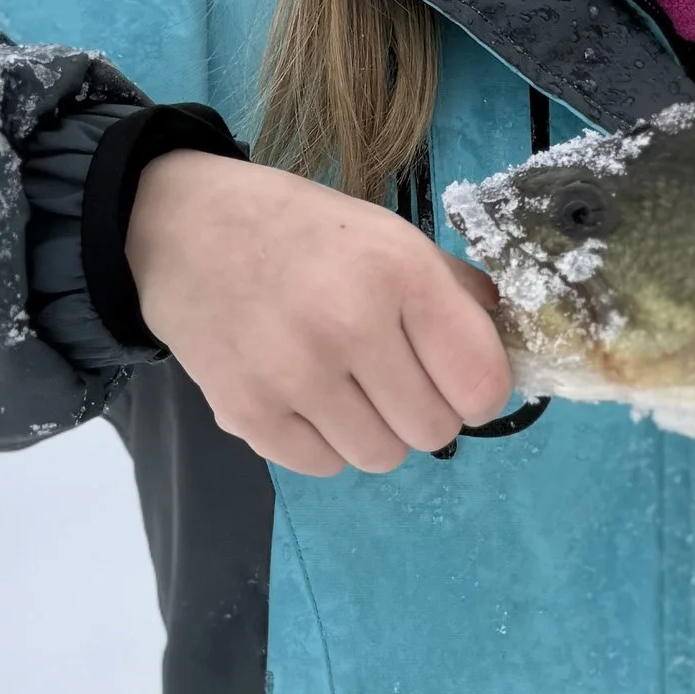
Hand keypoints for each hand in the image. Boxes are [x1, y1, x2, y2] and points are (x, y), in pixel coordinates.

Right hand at [124, 151, 510, 473]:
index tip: (458, 378)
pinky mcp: (247, 414)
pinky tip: (306, 395)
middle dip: (425, 410)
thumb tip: (510, 352)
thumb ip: (455, 294)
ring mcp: (293, 376)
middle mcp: (348, 326)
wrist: (184, 228)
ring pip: (382, 457)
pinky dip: (324, 441)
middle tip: (394, 377)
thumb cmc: (302, 232)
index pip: (481, 384)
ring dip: (376, 430)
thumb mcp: (389, 235)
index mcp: (397, 272)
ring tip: (348, 385)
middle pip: (435, 432)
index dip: (479, 391)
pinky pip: (324, 465)